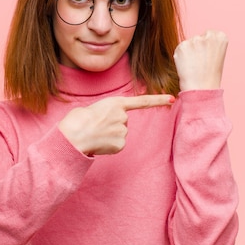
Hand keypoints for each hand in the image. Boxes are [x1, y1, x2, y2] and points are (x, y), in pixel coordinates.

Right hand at [58, 95, 174, 155]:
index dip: (158, 100)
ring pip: (120, 133)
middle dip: (112, 124)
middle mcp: (123, 116)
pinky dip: (109, 145)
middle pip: (123, 121)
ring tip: (95, 134)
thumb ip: (106, 112)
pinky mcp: (121, 144)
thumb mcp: (92, 108)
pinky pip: (118, 145)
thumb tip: (107, 124)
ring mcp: (123, 131)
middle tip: (96, 126)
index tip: (172, 98)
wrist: (73, 136)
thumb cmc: (77, 120)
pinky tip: (99, 143)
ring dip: (109, 135)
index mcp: (115, 103)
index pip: (142, 101)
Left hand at [173, 30, 227, 90]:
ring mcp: (195, 40)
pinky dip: (180, 57)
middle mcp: (208, 36)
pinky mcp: (182, 46)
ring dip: (188, 52)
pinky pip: (180, 49)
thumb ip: (210, 44)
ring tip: (194, 66)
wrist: (201, 89)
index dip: (207, 47)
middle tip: (200, 63)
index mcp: (221, 36)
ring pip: (188, 43)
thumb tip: (197, 39)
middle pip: (198, 38)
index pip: (209, 34)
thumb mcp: (217, 56)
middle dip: (197, 48)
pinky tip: (186, 66)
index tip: (208, 57)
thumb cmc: (210, 75)